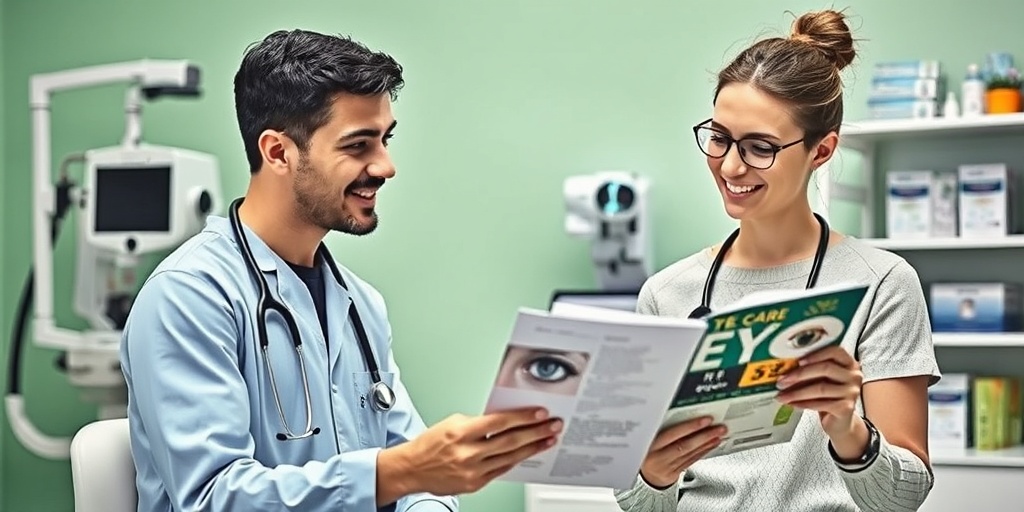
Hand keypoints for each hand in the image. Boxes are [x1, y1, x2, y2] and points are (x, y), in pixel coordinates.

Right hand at [378, 407, 560, 498]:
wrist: (412, 469)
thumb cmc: (430, 444)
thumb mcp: (452, 423)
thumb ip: (478, 422)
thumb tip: (503, 420)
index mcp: (461, 432)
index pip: (499, 422)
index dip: (523, 417)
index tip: (540, 413)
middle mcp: (468, 453)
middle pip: (510, 441)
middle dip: (536, 432)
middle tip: (552, 426)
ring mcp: (472, 470)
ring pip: (510, 457)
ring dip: (532, 448)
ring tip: (547, 440)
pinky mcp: (475, 484)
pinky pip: (501, 470)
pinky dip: (516, 460)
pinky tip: (527, 454)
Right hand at [638, 416, 725, 488]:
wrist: (642, 473)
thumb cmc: (645, 449)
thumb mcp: (645, 437)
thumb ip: (658, 426)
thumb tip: (678, 410)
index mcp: (650, 445)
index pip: (671, 435)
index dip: (689, 427)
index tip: (704, 420)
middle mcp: (659, 457)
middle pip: (684, 445)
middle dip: (703, 435)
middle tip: (718, 428)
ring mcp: (667, 466)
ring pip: (690, 453)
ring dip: (707, 443)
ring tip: (719, 434)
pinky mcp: (674, 473)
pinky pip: (691, 461)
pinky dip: (703, 451)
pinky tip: (712, 444)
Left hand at [775, 345, 862, 438]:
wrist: (839, 421)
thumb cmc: (827, 395)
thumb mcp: (821, 379)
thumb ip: (811, 370)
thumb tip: (784, 368)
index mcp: (848, 363)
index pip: (835, 351)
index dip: (816, 354)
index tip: (797, 361)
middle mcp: (854, 375)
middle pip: (826, 368)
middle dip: (800, 374)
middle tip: (781, 381)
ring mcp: (852, 392)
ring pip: (821, 388)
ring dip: (797, 392)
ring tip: (781, 396)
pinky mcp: (847, 408)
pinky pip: (821, 404)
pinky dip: (803, 404)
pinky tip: (792, 404)